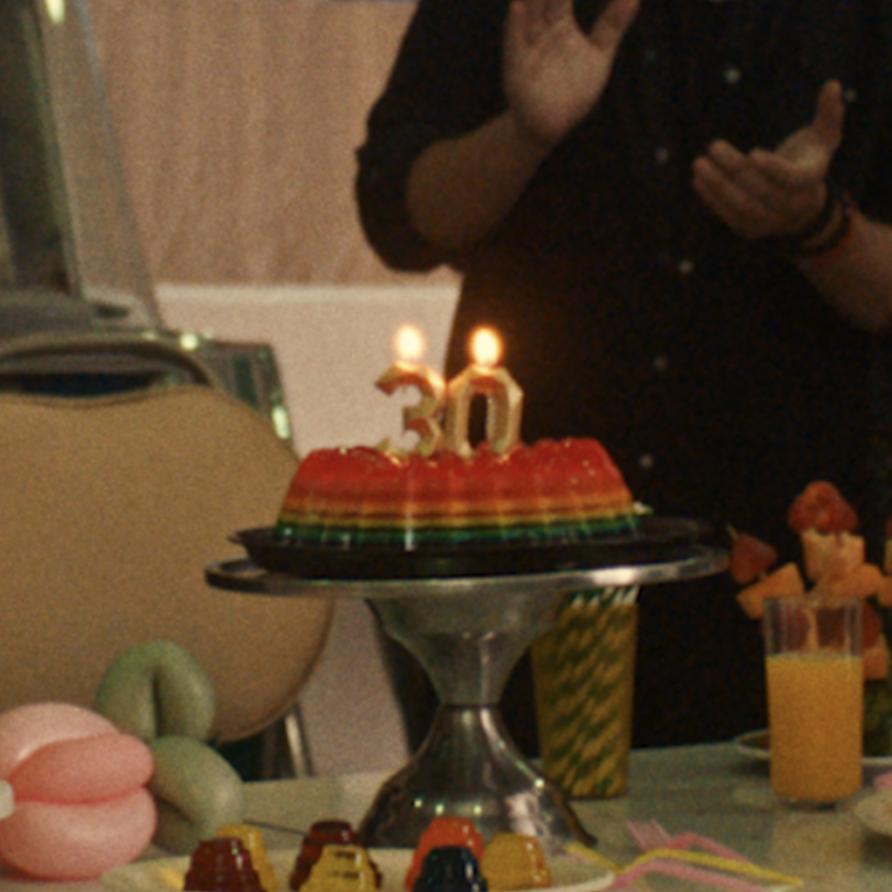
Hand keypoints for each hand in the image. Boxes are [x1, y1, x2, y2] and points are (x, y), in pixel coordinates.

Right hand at [503, 0, 638, 149]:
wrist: (549, 129)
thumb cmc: (571, 92)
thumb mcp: (599, 54)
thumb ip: (613, 23)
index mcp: (559, 22)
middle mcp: (540, 28)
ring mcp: (527, 46)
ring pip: (528, 10)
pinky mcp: (517, 68)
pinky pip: (516, 42)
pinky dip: (517, 24)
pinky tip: (519, 6)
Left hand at [692, 81, 845, 240]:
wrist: (802, 208)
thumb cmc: (808, 162)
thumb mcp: (824, 138)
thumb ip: (829, 113)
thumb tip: (833, 84)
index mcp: (810, 181)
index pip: (793, 178)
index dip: (773, 168)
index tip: (752, 152)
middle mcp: (791, 206)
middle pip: (761, 190)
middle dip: (735, 169)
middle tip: (713, 146)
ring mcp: (769, 222)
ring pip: (742, 205)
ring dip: (717, 186)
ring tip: (699, 164)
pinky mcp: (749, 229)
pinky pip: (728, 215)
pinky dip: (711, 199)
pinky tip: (698, 180)